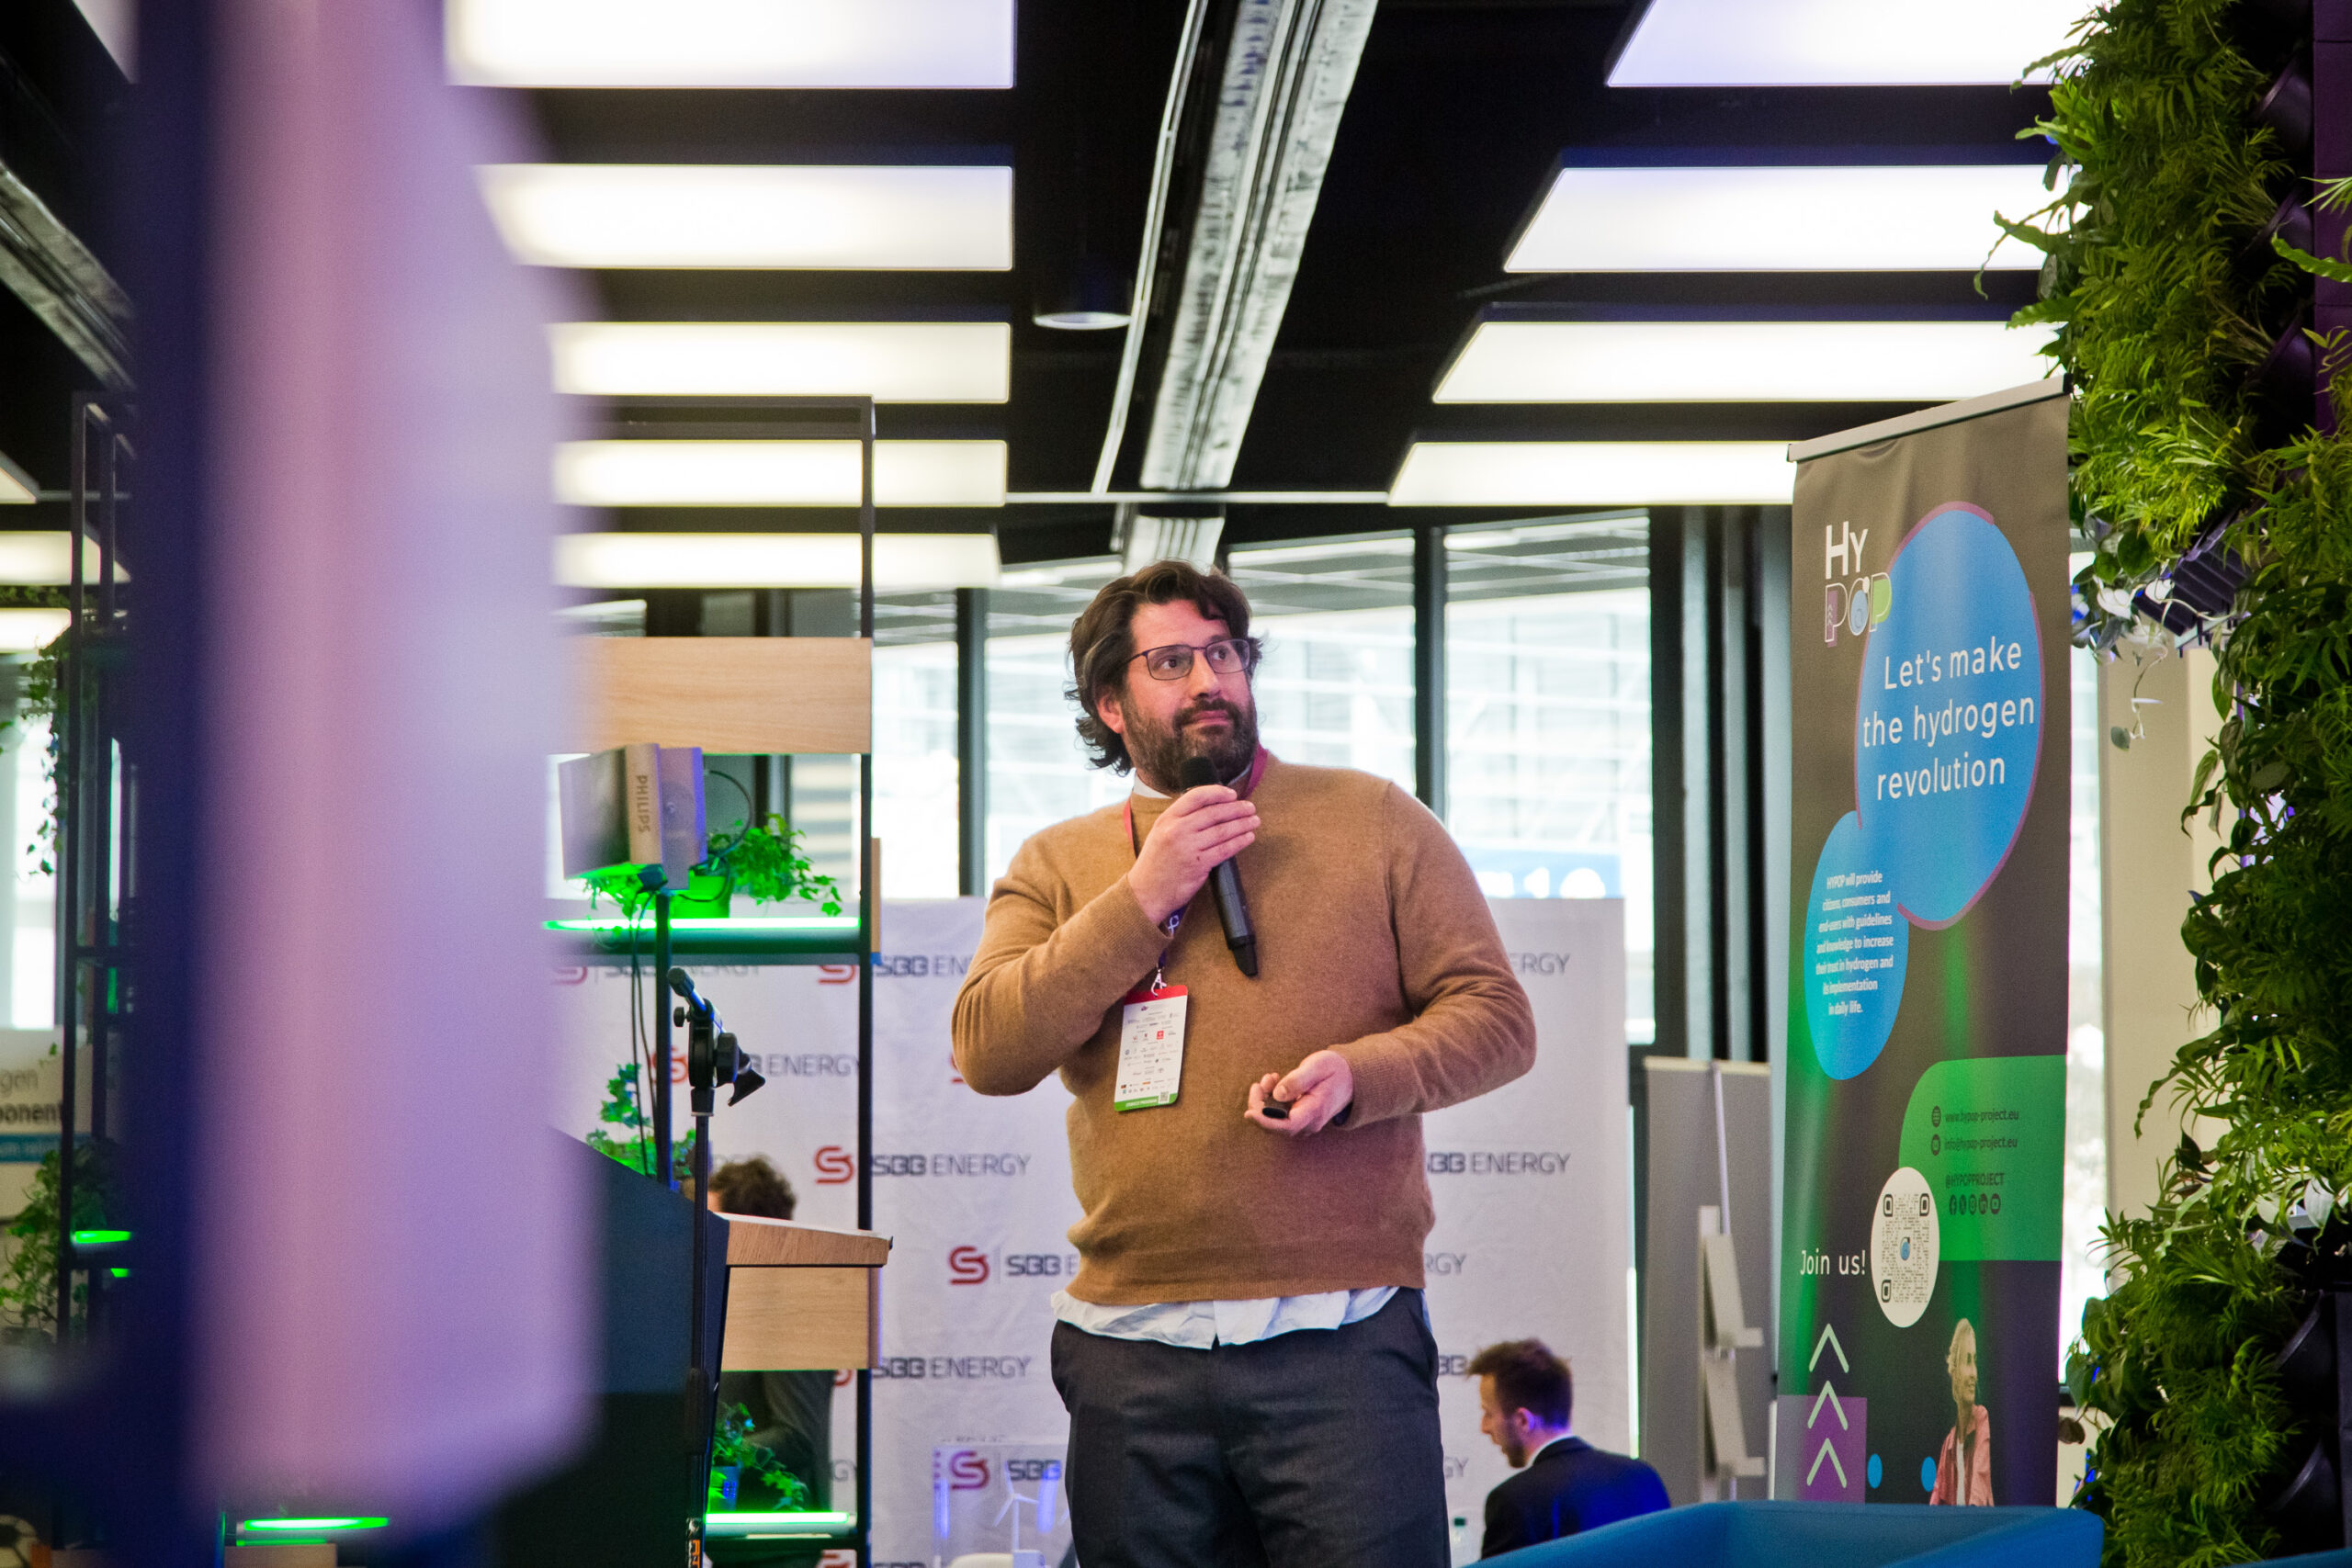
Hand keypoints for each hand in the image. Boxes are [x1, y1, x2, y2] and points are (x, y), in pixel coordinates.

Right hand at [1127, 784, 1257, 925]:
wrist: (1146, 892)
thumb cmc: (1156, 863)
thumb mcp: (1160, 833)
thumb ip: (1180, 820)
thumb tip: (1211, 809)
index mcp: (1167, 818)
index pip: (1196, 796)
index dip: (1217, 793)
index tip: (1232, 794)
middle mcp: (1177, 829)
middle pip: (1214, 812)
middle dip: (1236, 808)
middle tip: (1250, 808)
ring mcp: (1188, 847)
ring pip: (1222, 830)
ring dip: (1242, 824)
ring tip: (1254, 821)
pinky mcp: (1198, 864)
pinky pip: (1224, 849)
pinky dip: (1239, 842)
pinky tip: (1248, 837)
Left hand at [1246, 1050, 1352, 1135]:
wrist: (1350, 1077)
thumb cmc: (1334, 1069)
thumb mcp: (1318, 1066)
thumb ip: (1298, 1080)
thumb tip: (1277, 1094)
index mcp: (1315, 1110)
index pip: (1287, 1125)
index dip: (1266, 1122)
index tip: (1249, 1113)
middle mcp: (1309, 1122)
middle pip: (1276, 1126)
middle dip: (1260, 1106)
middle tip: (1260, 1083)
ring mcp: (1304, 1123)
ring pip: (1275, 1120)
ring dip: (1264, 1101)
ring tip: (1270, 1078)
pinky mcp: (1299, 1118)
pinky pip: (1279, 1115)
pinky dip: (1270, 1100)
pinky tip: (1273, 1082)